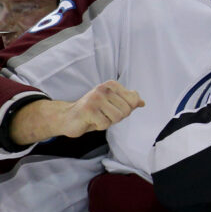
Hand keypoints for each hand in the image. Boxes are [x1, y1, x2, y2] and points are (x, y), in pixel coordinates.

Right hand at [10, 80, 144, 144]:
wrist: (68, 117)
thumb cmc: (93, 111)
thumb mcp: (113, 104)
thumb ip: (128, 102)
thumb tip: (142, 102)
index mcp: (111, 85)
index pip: (133, 101)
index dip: (125, 110)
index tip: (111, 108)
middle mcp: (103, 89)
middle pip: (126, 111)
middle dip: (116, 117)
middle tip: (102, 114)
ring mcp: (95, 98)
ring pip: (117, 117)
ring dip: (108, 122)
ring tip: (97, 117)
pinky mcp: (88, 110)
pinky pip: (105, 124)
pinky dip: (99, 126)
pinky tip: (90, 120)